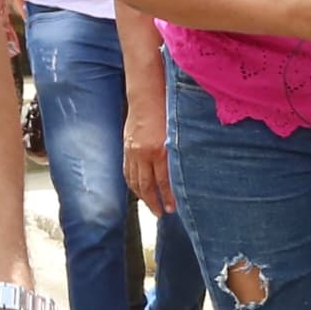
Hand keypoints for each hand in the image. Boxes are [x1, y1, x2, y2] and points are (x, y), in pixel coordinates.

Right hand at [122, 98, 171, 213]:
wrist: (146, 95)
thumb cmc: (166, 110)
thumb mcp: (176, 133)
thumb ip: (177, 153)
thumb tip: (184, 174)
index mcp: (159, 150)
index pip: (163, 181)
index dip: (168, 197)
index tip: (174, 208)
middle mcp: (143, 153)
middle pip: (147, 185)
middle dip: (154, 202)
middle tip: (163, 214)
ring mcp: (132, 151)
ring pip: (135, 181)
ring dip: (143, 197)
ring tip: (152, 207)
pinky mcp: (126, 148)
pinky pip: (127, 171)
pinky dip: (132, 184)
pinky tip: (138, 190)